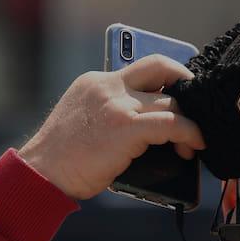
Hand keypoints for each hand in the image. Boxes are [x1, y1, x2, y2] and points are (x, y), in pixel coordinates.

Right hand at [18, 55, 205, 199]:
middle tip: (198, 104)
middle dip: (186, 81)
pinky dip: (190, 133)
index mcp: (95, 82)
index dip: (165, 78)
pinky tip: (195, 145)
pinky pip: (172, 123)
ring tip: (195, 140)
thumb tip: (148, 129)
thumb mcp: (84, 122)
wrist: (41, 173)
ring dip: (191, 119)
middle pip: (160, 67)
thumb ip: (111, 114)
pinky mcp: (126, 126)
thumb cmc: (63, 160)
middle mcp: (107, 85)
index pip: (139, 68)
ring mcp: (117, 104)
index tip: (179, 91)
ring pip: (171, 99)